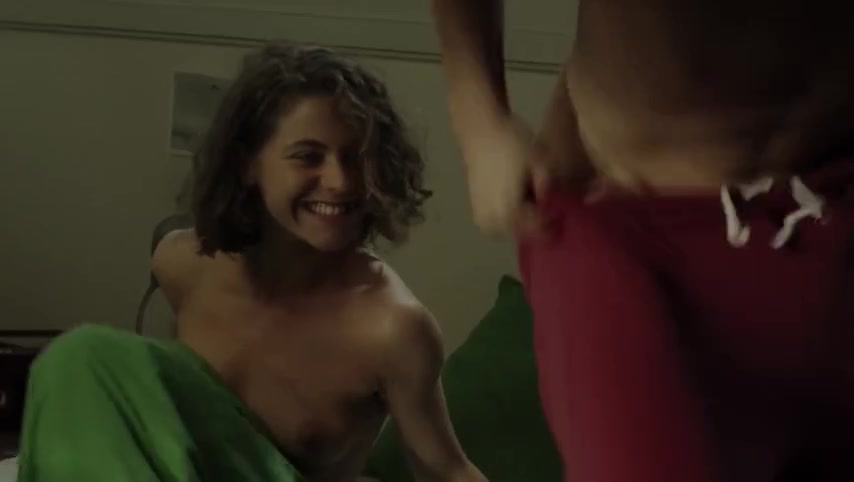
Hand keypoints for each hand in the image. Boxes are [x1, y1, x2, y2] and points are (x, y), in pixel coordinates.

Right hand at [461, 116, 550, 236]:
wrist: (479, 130)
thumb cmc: (511, 143)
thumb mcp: (540, 161)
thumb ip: (548, 187)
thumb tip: (549, 202)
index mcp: (511, 211)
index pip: (539, 232)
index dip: (554, 223)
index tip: (563, 212)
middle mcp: (494, 221)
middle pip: (524, 234)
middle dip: (538, 224)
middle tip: (550, 207)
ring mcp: (482, 218)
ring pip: (510, 231)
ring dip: (523, 222)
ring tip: (533, 203)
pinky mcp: (475, 209)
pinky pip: (497, 224)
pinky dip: (509, 217)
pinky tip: (517, 200)